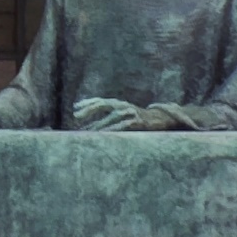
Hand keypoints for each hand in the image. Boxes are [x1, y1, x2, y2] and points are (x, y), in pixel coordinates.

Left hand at [70, 96, 185, 131]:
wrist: (161, 119)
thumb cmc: (138, 119)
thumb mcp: (123, 115)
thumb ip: (109, 118)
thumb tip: (89, 128)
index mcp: (118, 103)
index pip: (100, 100)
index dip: (87, 103)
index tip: (75, 109)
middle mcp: (123, 105)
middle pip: (103, 104)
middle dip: (89, 110)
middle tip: (76, 116)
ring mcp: (131, 112)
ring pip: (111, 117)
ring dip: (98, 124)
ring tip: (87, 131)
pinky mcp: (138, 121)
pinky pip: (123, 126)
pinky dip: (113, 130)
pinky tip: (105, 135)